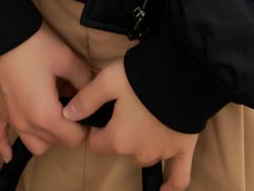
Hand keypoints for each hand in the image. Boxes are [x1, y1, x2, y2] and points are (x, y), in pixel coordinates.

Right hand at [0, 23, 93, 162]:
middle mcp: (26, 125)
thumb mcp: (66, 58)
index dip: (84, 125)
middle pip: (54, 142)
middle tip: (71, 104)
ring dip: (45, 137)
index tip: (86, 107)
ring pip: (32, 144)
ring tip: (51, 115)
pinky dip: (5, 147)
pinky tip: (9, 155)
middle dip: (66, 129)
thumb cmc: (33, 45)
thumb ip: (83, 80)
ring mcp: (9, 119)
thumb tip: (89, 92)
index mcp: (46, 116)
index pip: (73, 139)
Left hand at [64, 58, 198, 190]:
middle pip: (122, 149)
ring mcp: (163, 154)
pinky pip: (178, 177)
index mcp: (119, 139)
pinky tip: (165, 190)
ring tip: (147, 117)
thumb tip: (68, 115)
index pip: (97, 145)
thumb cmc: (142, 77)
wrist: (185, 74)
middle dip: (121, 133)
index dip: (99, 128)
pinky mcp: (184, 151)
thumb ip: (87, 100)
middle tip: (127, 107)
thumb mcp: (109, 80)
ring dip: (142, 144)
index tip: (105, 110)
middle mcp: (139, 153)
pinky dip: (171, 185)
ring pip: (144, 156)